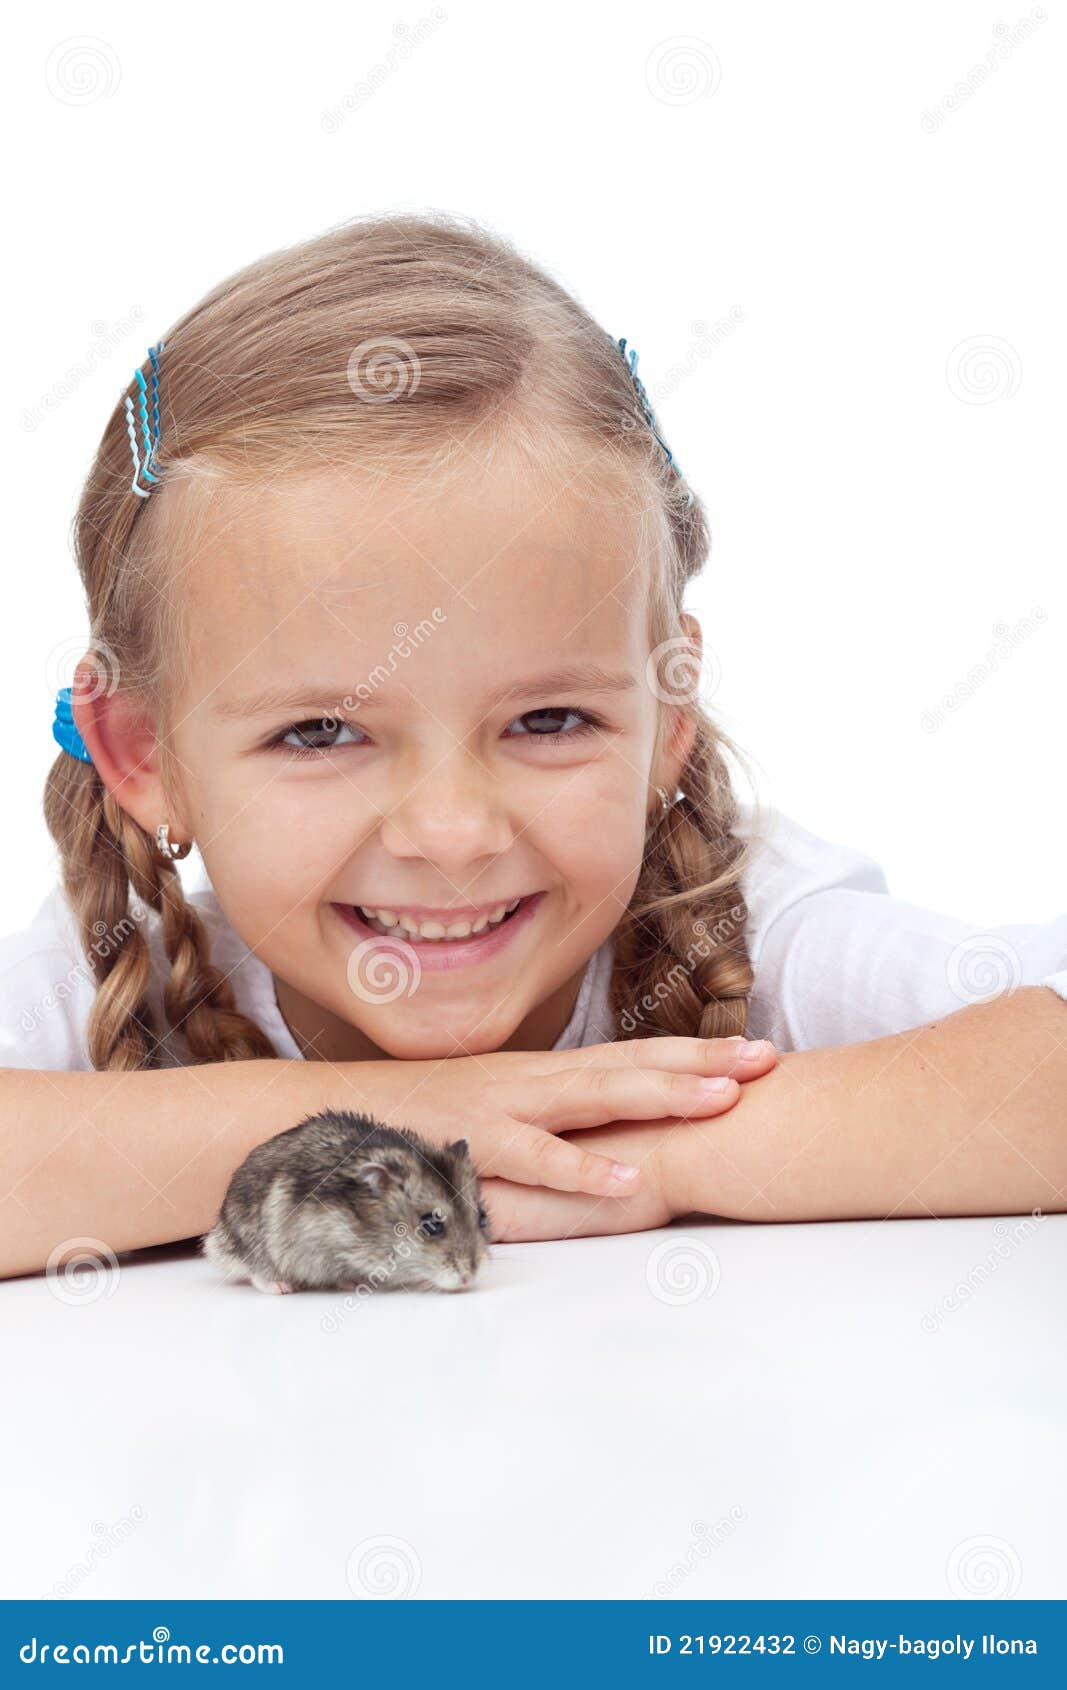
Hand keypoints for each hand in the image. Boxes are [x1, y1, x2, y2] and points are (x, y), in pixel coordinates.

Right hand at [341, 1035, 775, 1199]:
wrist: (328, 1118)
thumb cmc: (418, 1122)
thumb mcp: (496, 1115)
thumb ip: (548, 1123)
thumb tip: (610, 1141)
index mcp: (541, 1075)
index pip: (630, 1057)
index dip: (693, 1054)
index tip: (757, 1052)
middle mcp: (531, 1080)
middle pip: (628, 1065)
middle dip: (700, 1061)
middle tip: (768, 1059)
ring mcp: (503, 1106)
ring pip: (593, 1097)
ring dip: (660, 1096)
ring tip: (723, 1100)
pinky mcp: (471, 1143)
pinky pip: (535, 1158)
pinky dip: (582, 1168)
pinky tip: (628, 1178)